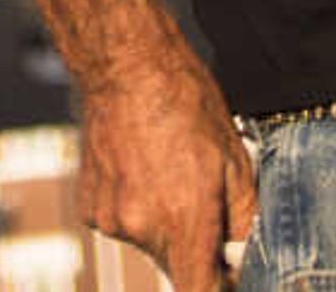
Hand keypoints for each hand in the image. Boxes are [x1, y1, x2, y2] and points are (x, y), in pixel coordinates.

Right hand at [75, 43, 253, 288]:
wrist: (124, 66)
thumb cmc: (183, 100)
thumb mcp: (233, 155)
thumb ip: (244, 217)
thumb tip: (244, 255)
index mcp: (184, 217)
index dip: (218, 288)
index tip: (227, 276)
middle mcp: (143, 227)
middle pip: (176, 269)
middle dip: (196, 249)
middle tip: (204, 200)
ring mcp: (111, 220)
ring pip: (150, 245)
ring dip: (165, 226)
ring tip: (170, 174)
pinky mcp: (90, 210)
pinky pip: (124, 226)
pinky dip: (137, 210)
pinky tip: (143, 171)